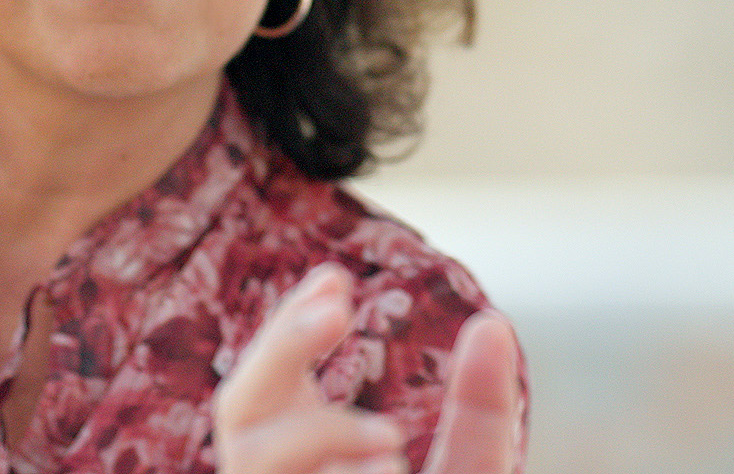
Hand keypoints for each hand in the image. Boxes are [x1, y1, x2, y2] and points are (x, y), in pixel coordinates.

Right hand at [213, 263, 521, 473]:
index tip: (333, 278)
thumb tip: (494, 327)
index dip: (287, 328)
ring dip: (318, 435)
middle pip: (238, 409)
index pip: (264, 383)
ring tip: (389, 440)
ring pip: (251, 461)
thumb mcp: (472, 469)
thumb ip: (482, 413)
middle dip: (280, 350)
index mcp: (303, 464)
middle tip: (334, 311)